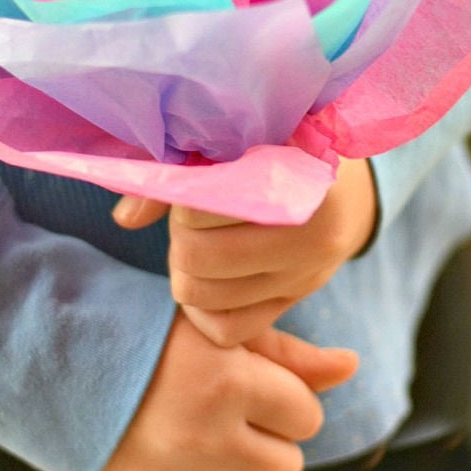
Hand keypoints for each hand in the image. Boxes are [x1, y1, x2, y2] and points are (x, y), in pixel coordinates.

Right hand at [94, 310, 357, 470]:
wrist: (68, 357)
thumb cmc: (153, 330)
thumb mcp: (222, 328)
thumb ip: (292, 353)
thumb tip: (353, 365)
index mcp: (230, 384)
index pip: (305, 414)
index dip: (289, 395)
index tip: (260, 378)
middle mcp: (208, 438)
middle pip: (287, 465)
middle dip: (276, 435)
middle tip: (243, 404)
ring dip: (249, 464)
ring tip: (219, 425)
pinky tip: (192, 445)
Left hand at [112, 157, 376, 345]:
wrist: (345, 188)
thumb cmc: (282, 151)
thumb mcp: (244, 142)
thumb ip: (182, 170)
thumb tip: (125, 219)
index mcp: (301, 180)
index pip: (206, 205)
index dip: (184, 195)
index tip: (194, 180)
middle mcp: (313, 236)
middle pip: (200, 256)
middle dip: (181, 235)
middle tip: (188, 216)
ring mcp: (306, 276)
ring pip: (208, 297)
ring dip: (186, 270)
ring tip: (197, 243)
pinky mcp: (294, 302)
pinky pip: (228, 328)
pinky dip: (203, 310)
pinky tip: (207, 278)